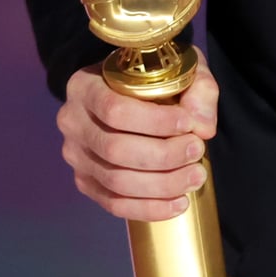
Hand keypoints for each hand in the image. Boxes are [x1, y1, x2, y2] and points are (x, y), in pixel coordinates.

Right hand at [57, 58, 219, 221]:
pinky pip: (114, 204)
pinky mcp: (86, 182)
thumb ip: (198, 90)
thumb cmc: (155, 78)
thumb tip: (203, 128)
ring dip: (161, 184)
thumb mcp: (179, 69)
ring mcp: (76, 156)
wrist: (131, 93)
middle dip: (163, 156)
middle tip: (197, 151)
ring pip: (116, 181)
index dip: (154, 122)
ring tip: (195, 176)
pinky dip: (149, 208)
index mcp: (84, 87)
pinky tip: (178, 203)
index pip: (114, 110)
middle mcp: (72, 122)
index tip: (188, 124)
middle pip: (115, 149)